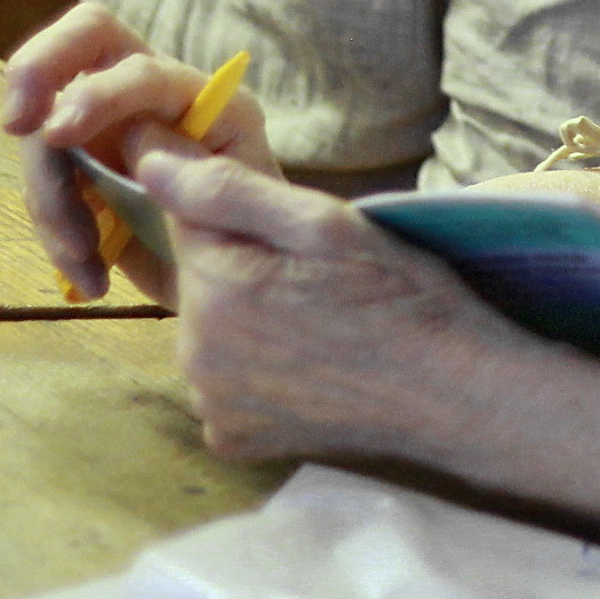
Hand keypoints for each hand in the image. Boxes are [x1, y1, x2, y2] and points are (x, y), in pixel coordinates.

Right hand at [0, 2, 273, 303]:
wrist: (244, 299)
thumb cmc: (259, 249)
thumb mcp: (249, 217)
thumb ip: (205, 176)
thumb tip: (141, 143)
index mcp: (206, 103)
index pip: (141, 69)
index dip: (96, 93)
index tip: (58, 133)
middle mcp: (156, 102)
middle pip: (85, 38)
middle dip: (37, 69)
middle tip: (15, 123)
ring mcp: (116, 130)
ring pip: (49, 128)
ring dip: (50, 196)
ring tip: (86, 260)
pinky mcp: (86, 172)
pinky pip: (47, 182)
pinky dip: (55, 231)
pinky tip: (92, 278)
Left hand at [150, 149, 544, 464]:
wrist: (454, 394)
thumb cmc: (402, 298)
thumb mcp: (325, 224)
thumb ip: (225, 189)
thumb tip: (145, 159)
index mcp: (215, 289)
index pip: (184, 217)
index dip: (232, 208)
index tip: (284, 224)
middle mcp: (195, 354)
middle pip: (197, 279)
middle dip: (241, 265)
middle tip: (317, 277)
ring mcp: (211, 404)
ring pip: (210, 330)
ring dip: (246, 316)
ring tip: (319, 319)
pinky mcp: (232, 439)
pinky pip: (224, 382)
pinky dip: (254, 368)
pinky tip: (308, 361)